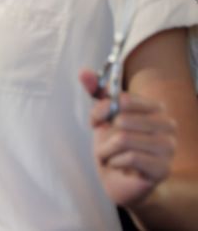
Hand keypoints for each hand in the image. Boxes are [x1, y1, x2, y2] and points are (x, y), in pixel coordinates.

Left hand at [79, 69, 176, 206]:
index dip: (103, 111)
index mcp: (156, 108)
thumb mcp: (102, 116)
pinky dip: (115, 162)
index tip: (101, 121)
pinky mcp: (163, 168)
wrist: (119, 181)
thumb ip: (96, 92)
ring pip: (123, 139)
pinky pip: (128, 157)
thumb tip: (83, 71)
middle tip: (108, 144)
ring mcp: (169, 147)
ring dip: (107, 150)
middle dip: (105, 135)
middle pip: (122, 120)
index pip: (123, 99)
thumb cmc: (113, 146)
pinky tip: (119, 166)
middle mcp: (168, 125)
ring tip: (112, 156)